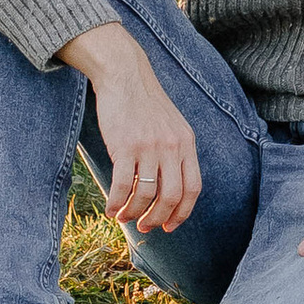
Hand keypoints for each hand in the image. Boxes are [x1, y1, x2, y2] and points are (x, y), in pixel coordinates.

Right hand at [65, 21, 201, 234]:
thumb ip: (176, 152)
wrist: (125, 76)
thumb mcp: (172, 126)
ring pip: (145, 195)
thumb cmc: (145, 105)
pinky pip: (121, 185)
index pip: (193, 188)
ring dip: (133, 213)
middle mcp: (172, 147)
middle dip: (158, 219)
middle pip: (171, 197)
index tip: (170, 226)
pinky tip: (110, 209)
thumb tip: (170, 190)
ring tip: (123, 217)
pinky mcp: (125, 146)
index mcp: (186, 144)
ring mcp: (149, 147)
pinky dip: (115, 202)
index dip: (183, 212)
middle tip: (145, 227)